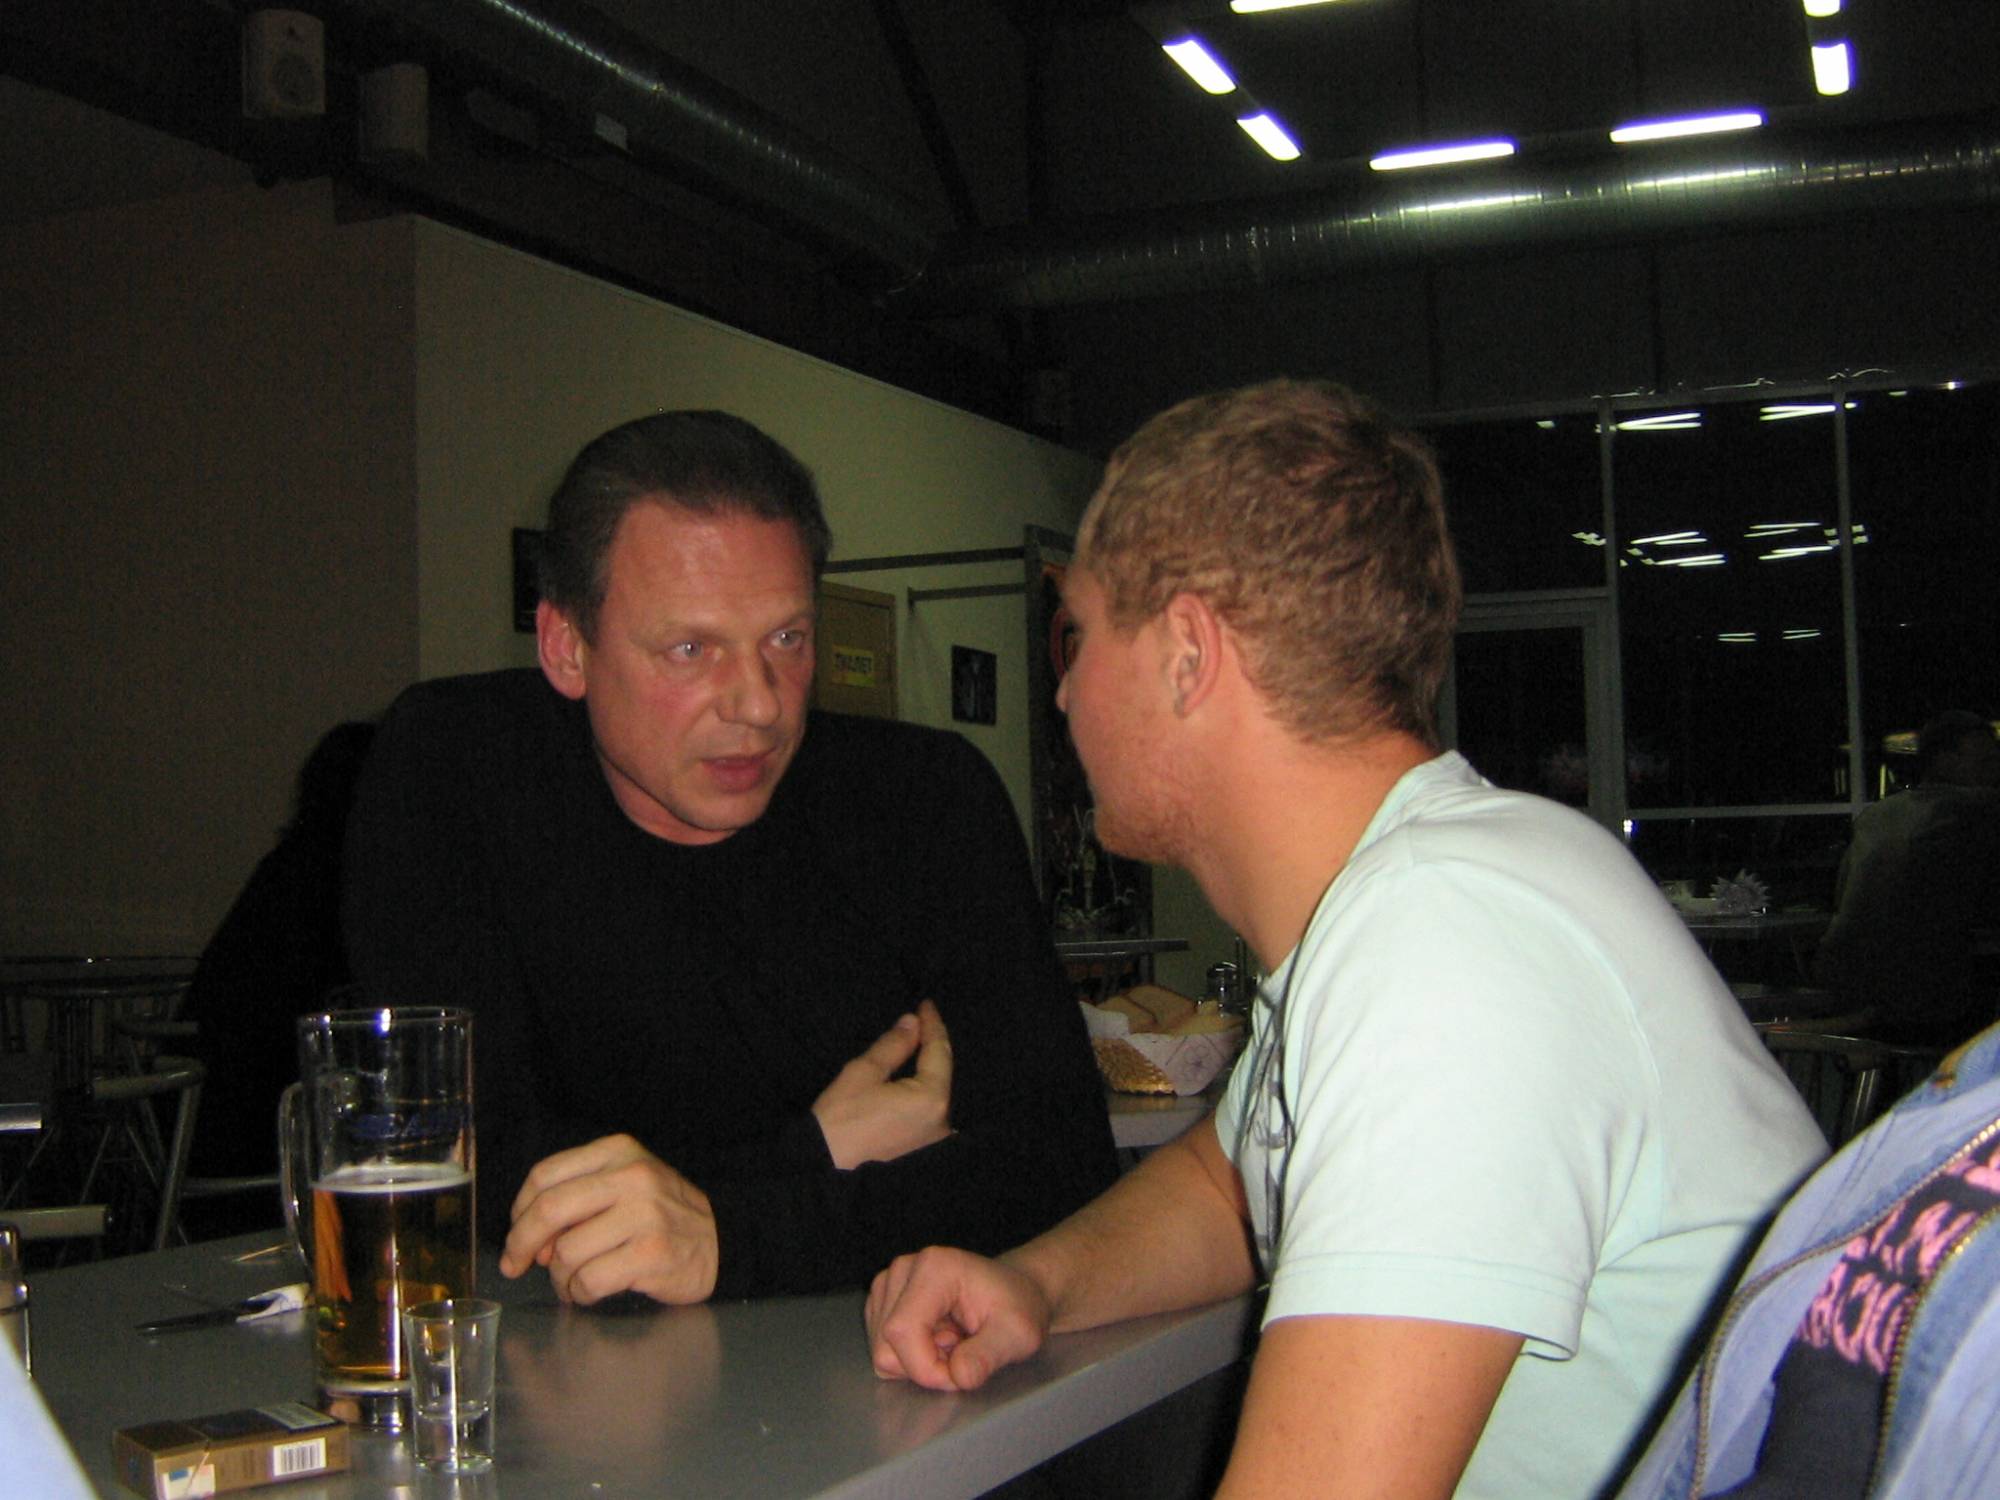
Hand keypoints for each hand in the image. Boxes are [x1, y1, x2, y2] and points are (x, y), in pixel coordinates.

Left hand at [499, 1134, 718, 1305]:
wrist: (721, 1240)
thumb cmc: (662, 1215)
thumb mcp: (625, 1184)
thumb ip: (579, 1199)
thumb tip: (534, 1243)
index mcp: (619, 1152)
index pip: (545, 1175)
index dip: (520, 1210)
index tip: (517, 1235)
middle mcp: (632, 1177)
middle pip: (549, 1210)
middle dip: (521, 1243)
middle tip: (516, 1265)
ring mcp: (644, 1215)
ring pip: (567, 1252)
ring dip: (558, 1277)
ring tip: (571, 1283)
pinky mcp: (651, 1254)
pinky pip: (589, 1281)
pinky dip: (579, 1294)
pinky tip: (589, 1292)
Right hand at [813, 999, 953, 1169]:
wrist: (823, 1167)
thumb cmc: (840, 1119)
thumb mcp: (865, 1072)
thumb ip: (895, 1045)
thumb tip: (912, 1022)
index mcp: (931, 1098)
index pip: (939, 1051)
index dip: (933, 1024)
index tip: (926, 1004)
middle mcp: (943, 1121)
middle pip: (944, 1072)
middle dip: (934, 1045)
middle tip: (923, 1020)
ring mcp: (936, 1139)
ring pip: (940, 1092)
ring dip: (932, 1068)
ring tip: (921, 1042)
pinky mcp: (925, 1150)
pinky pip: (933, 1110)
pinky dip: (927, 1090)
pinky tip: (918, 1076)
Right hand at [865, 1245, 1050, 1391]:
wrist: (1014, 1291)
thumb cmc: (1017, 1307)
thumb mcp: (1018, 1334)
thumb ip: (989, 1355)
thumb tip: (959, 1376)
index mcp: (934, 1267)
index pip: (903, 1332)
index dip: (927, 1368)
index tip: (960, 1374)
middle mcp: (904, 1269)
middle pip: (886, 1346)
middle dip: (924, 1366)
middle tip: (961, 1352)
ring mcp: (889, 1284)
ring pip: (882, 1351)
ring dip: (918, 1362)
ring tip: (952, 1342)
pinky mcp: (883, 1301)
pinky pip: (884, 1349)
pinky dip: (910, 1357)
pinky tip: (937, 1340)